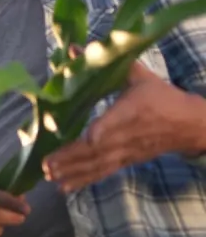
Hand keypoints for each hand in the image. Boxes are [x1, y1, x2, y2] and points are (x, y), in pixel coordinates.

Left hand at [44, 51, 205, 192]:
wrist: (189, 125)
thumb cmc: (161, 96)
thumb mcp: (138, 75)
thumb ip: (105, 63)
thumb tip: (73, 48)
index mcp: (132, 110)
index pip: (117, 121)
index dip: (104, 130)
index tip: (90, 138)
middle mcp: (127, 135)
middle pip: (98, 149)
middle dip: (71, 158)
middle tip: (47, 164)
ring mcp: (126, 151)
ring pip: (97, 165)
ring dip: (72, 172)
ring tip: (49, 176)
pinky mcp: (126, 161)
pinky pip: (102, 173)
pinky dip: (82, 181)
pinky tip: (63, 188)